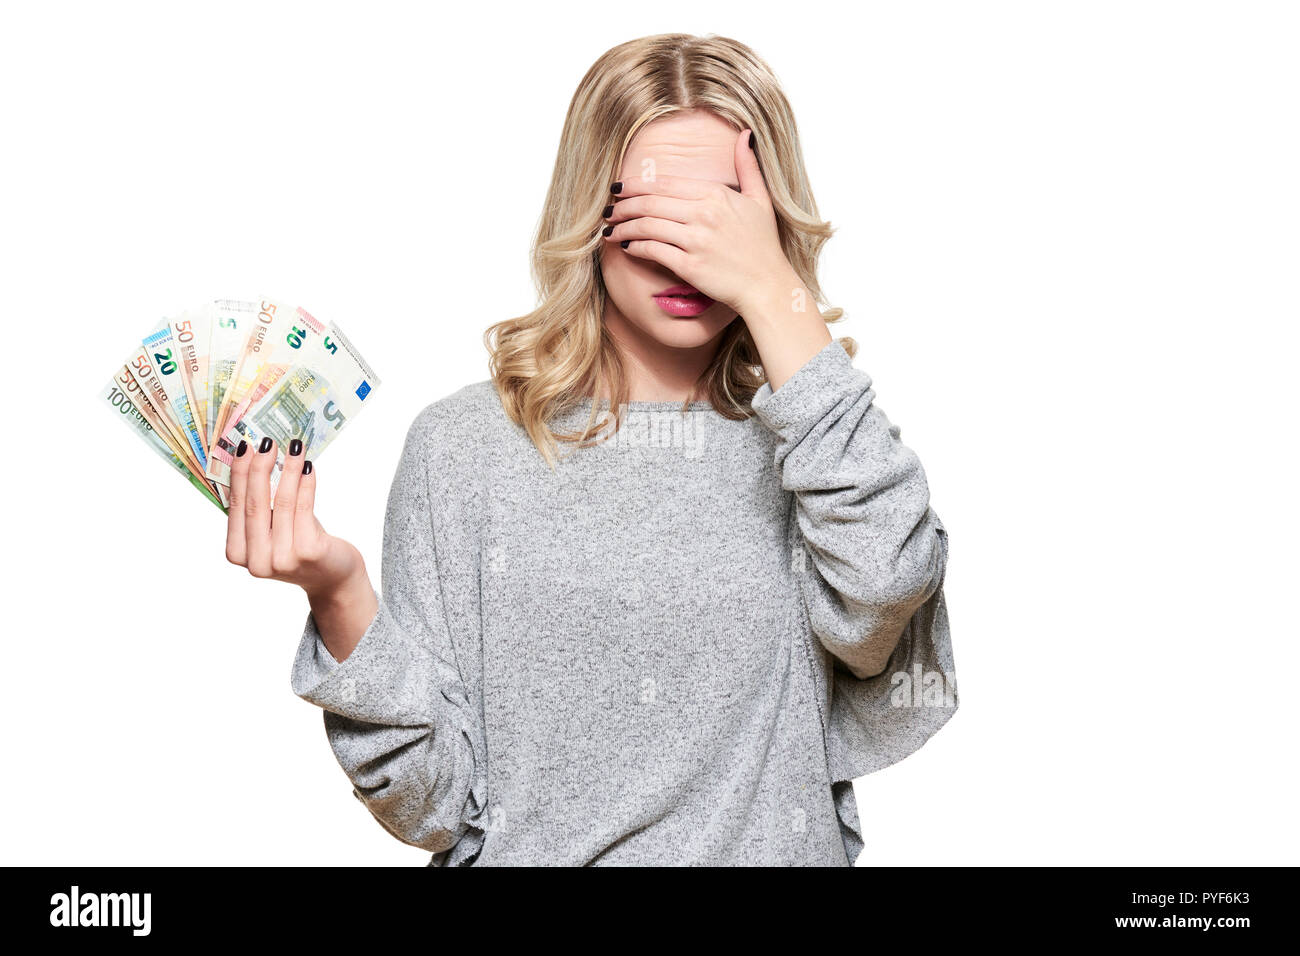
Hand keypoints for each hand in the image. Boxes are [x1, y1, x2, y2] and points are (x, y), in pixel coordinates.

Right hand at [224, 436, 364, 600]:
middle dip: (259, 468)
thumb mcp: (272, 531)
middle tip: (266, 442)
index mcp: (238, 554)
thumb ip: (259, 508)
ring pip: (281, 503)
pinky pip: (304, 509)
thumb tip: (254, 460)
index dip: (239, 475)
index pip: (235, 507)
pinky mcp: (308, 552)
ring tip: (294, 447)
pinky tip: (308, 467)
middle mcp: (257, 561)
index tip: (244, 447)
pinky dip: (305, 484)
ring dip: (287, 470)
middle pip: (254, 504)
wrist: (333, 578)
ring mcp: (282, 559)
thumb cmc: (299, 546)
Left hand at [602, 127, 801, 315]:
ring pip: (646, 225)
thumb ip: (748, 166)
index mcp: (716, 194)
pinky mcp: (690, 266)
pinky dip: (635, 247)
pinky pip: (652, 250)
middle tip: (608, 210)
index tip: (619, 188)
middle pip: (649, 202)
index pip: (664, 183)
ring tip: (610, 230)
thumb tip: (746, 134)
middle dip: (622, 205)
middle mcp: (704, 214)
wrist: (768, 286)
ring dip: (623, 227)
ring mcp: (696, 240)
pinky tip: (626, 247)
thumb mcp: (761, 199)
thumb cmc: (763, 245)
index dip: (636, 185)